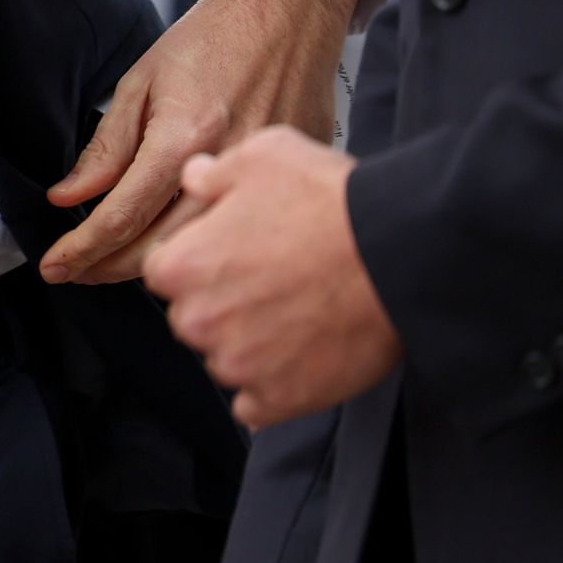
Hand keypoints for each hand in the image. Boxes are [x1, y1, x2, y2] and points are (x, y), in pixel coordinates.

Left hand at [43, 0, 360, 282]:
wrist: (286, 12)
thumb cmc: (213, 38)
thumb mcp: (141, 82)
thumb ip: (106, 148)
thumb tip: (68, 197)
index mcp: (182, 138)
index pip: (121, 217)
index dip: (82, 250)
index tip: (55, 266)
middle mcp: (222, 165)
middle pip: (159, 248)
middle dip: (108, 269)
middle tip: (75, 270)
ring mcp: (260, 180)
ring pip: (198, 251)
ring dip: (150, 267)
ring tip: (111, 263)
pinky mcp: (285, 182)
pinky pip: (233, 232)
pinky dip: (197, 246)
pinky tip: (171, 241)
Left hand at [146, 127, 401, 425]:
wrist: (400, 255)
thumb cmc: (333, 203)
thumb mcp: (264, 156)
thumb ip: (214, 172)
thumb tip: (194, 177)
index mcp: (181, 266)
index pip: (163, 271)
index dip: (199, 259)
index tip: (233, 254)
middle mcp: (198, 321)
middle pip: (193, 317)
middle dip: (222, 302)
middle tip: (272, 280)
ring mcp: (237, 365)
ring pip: (225, 358)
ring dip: (250, 343)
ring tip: (299, 312)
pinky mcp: (279, 399)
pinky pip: (255, 405)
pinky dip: (272, 388)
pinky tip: (299, 358)